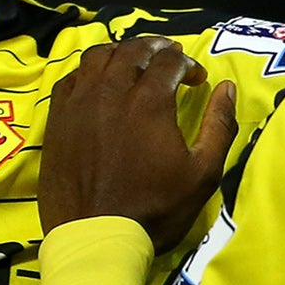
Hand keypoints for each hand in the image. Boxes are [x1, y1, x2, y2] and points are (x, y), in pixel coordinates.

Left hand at [39, 36, 239, 252]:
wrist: (96, 237)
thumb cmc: (155, 209)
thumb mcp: (202, 173)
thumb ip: (219, 126)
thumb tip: (226, 87)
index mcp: (149, 101)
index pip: (169, 61)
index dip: (187, 63)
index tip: (196, 79)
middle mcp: (111, 92)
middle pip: (132, 50)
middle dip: (154, 47)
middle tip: (167, 55)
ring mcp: (79, 103)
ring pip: (97, 57)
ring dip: (119, 52)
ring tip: (132, 60)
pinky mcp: (57, 119)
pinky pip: (70, 79)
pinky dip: (87, 73)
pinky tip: (96, 83)